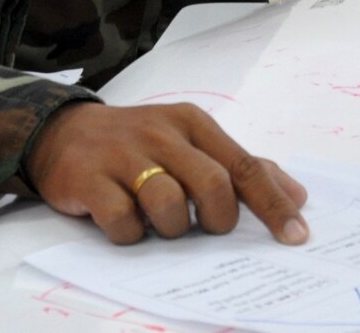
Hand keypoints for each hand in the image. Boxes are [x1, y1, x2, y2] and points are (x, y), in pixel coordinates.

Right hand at [25, 101, 308, 245]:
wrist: (63, 133)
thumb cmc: (138, 143)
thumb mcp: (189, 141)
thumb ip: (239, 166)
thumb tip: (297, 194)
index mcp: (193, 124)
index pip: (244, 166)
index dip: (273, 204)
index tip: (296, 235)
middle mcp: (162, 134)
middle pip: (213, 185)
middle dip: (217, 219)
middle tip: (205, 228)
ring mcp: (124, 156)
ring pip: (169, 204)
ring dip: (170, 227)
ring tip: (159, 222)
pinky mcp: (90, 179)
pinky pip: (123, 220)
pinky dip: (130, 233)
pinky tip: (126, 222)